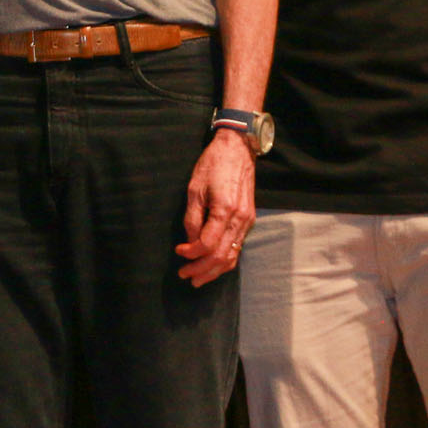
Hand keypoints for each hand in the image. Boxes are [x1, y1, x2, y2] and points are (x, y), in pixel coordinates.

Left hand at [174, 130, 253, 287]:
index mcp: (225, 210)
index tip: (178, 252)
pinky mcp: (249, 219)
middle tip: (185, 275)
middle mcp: (240, 219)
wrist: (238, 148)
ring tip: (197, 278)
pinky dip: (225, 260)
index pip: (207, 244)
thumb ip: (192, 217)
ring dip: (214, 271)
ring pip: (232, 256)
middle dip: (201, 270)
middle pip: (221, 256)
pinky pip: (237, 247)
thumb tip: (189, 241)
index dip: (191, 253)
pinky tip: (213, 265)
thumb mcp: (195, 187)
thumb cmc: (213, 164)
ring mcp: (247, 221)